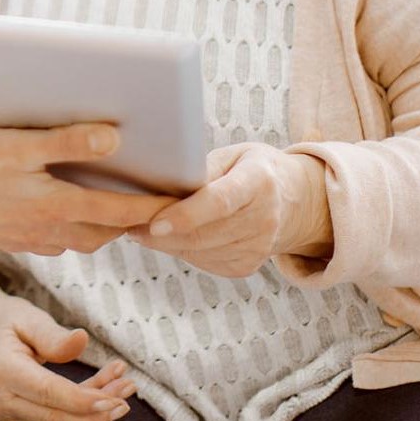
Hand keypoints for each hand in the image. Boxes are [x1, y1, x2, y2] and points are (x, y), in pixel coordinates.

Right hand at [0, 123, 174, 254]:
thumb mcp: (16, 144)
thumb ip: (66, 142)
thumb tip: (114, 141)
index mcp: (57, 206)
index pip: (122, 210)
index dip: (157, 207)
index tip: (186, 201)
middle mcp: (51, 230)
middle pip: (110, 230)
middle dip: (139, 218)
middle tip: (165, 201)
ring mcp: (34, 240)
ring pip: (87, 237)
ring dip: (110, 223)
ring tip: (127, 202)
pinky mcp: (18, 240)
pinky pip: (62, 238)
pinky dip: (81, 225)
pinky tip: (76, 207)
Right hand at [0, 293, 134, 420]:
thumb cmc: (4, 319)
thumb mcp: (28, 316)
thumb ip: (54, 335)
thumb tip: (82, 341)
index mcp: (2, 369)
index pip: (48, 393)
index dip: (83, 400)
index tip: (114, 399)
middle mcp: (1, 397)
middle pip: (54, 416)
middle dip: (94, 412)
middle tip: (126, 398)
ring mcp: (6, 410)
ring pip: (55, 419)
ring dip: (91, 410)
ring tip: (121, 390)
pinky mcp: (15, 413)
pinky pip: (50, 415)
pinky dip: (78, 406)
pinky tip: (101, 390)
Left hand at [129, 144, 332, 276]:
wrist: (292, 199)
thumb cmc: (249, 167)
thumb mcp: (231, 155)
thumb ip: (201, 170)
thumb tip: (158, 184)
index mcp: (259, 181)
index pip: (220, 202)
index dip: (187, 215)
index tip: (155, 224)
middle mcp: (264, 219)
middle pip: (205, 233)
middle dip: (162, 234)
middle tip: (127, 223)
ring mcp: (259, 247)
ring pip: (201, 252)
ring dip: (166, 244)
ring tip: (138, 229)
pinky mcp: (248, 265)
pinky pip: (205, 262)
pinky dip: (182, 250)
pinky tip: (167, 238)